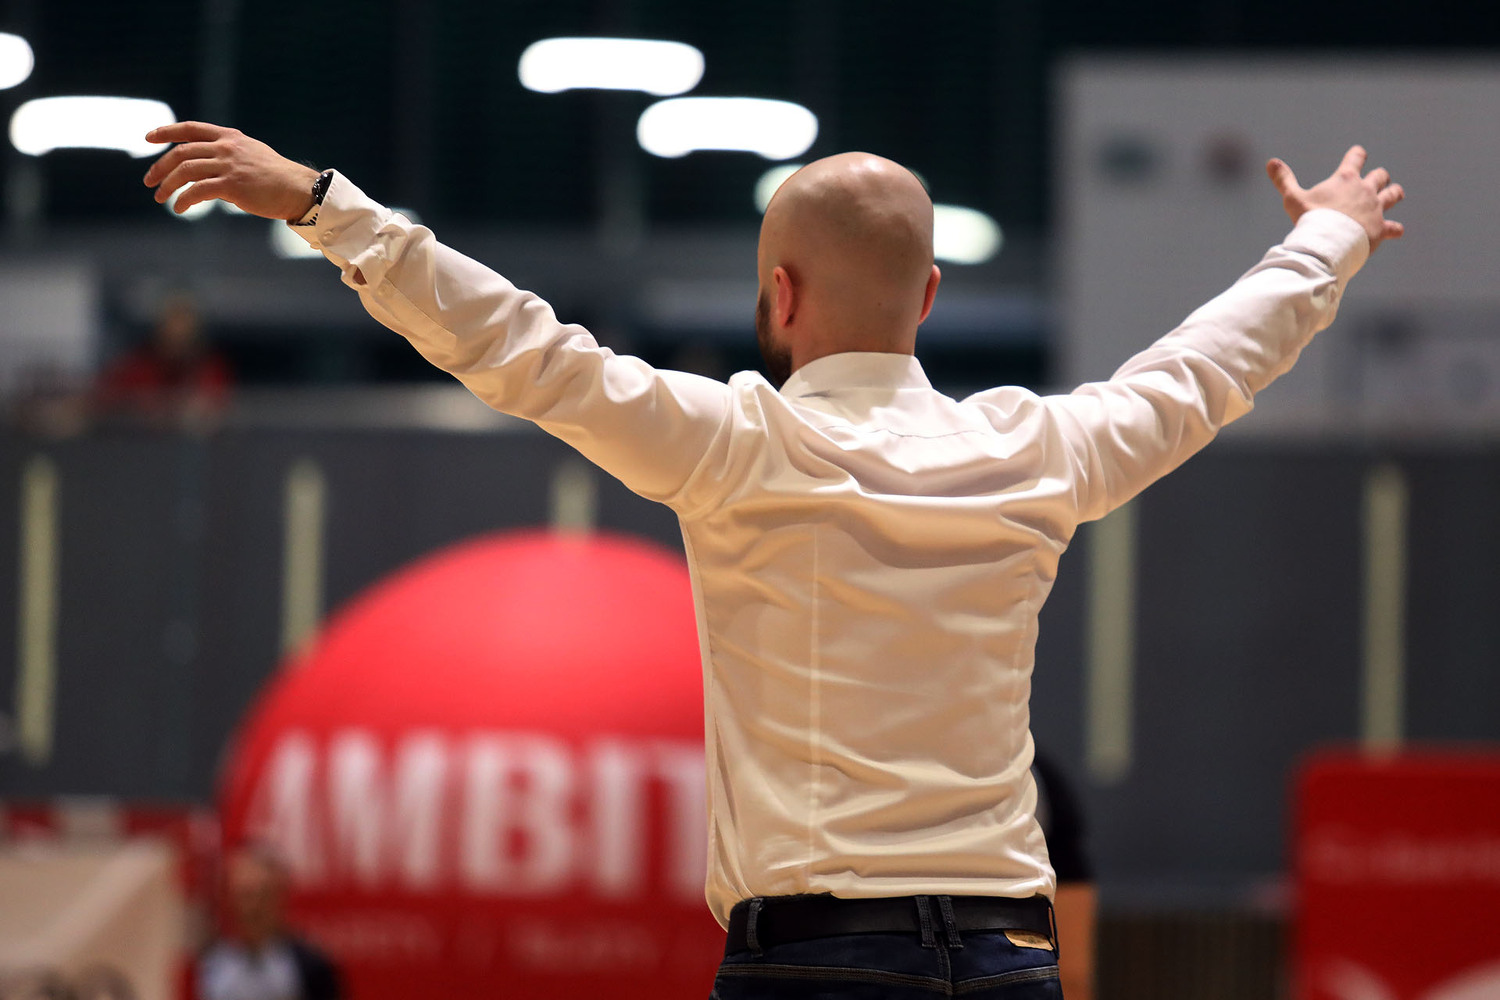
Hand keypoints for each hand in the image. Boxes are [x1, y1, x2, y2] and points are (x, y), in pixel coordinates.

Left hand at [143, 122, 321, 219]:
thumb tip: (207, 174)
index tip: (149, 138)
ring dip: (168, 185)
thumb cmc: (277, 178)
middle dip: (161, 167)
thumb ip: (228, 157)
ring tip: (160, 198)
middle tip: (149, 181)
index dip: (166, 132)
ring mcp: (229, 165)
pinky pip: (198, 191)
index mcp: (230, 137)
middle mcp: (226, 147)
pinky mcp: (232, 185)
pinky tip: (180, 208)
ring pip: (186, 170)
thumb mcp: (251, 156)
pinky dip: (184, 200)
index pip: (191, 128)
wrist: (298, 189)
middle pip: (182, 152)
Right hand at [1266, 145, 1404, 251]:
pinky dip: (1394, 228)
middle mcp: (1365, 190)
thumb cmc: (1310, 218)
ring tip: (1396, 194)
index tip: (1359, 154)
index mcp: (1345, 179)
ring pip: (1393, 195)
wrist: (1328, 242)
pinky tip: (1396, 230)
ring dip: (1394, 194)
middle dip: (1379, 176)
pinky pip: (1393, 227)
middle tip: (1378, 179)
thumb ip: (1284, 180)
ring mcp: (1375, 208)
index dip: (1357, 154)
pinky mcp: (1381, 227)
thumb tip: (1271, 162)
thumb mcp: (1293, 198)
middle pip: (1380, 175)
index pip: (1356, 157)